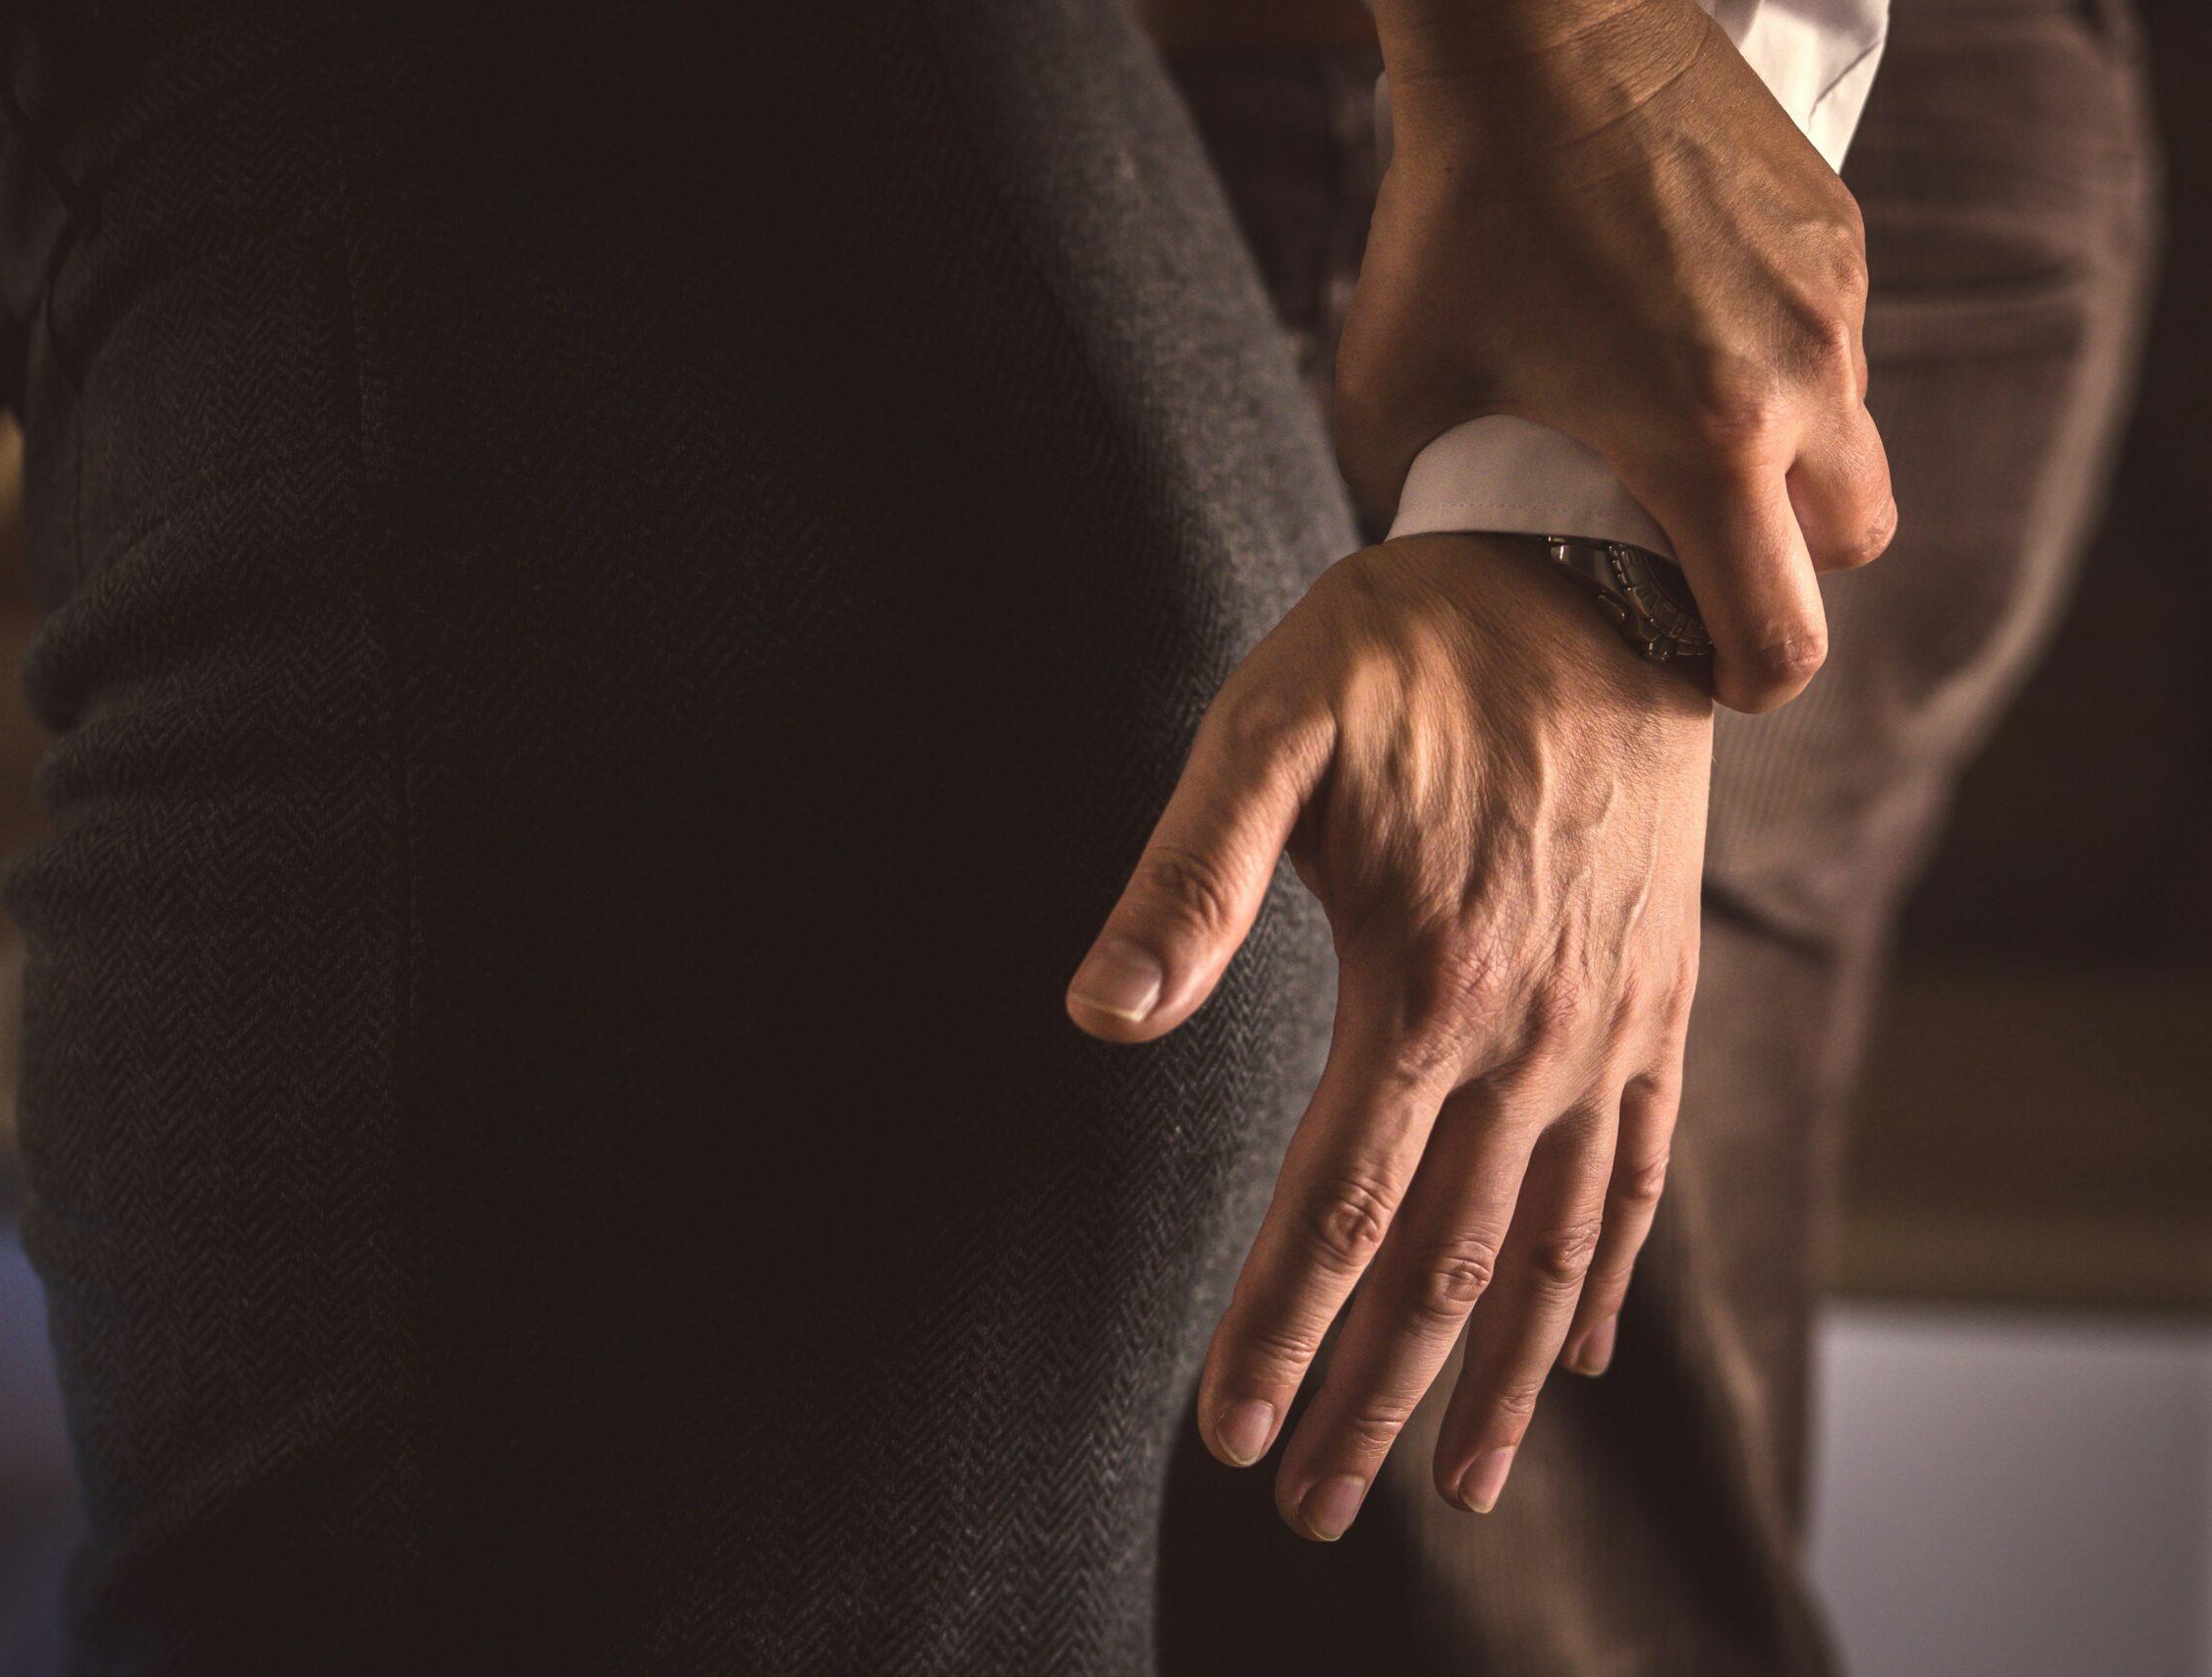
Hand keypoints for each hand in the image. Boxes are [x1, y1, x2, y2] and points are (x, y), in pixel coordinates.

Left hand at [1066, 533, 1710, 1535]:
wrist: (1598, 577)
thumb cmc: (1407, 650)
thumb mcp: (1269, 733)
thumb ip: (1185, 880)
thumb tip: (1095, 1018)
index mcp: (1432, 989)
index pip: (1338, 1211)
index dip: (1278, 1334)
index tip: (1227, 1434)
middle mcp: (1538, 1038)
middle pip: (1442, 1266)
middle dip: (1370, 1402)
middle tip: (1303, 1507)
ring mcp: (1615, 1031)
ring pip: (1551, 1250)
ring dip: (1493, 1379)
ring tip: (1454, 1489)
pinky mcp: (1661, 1003)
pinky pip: (1644, 1173)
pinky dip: (1606, 1275)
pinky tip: (1581, 1352)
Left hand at [1338, 0, 1894, 712]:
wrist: (1535, 37)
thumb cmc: (1451, 215)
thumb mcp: (1390, 388)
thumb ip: (1407, 498)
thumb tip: (1407, 558)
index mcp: (1704, 438)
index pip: (1783, 629)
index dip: (1749, 679)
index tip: (1701, 671)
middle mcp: (1798, 375)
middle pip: (1854, 545)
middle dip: (1789, 572)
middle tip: (1697, 558)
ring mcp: (1832, 298)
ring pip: (1855, 439)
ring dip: (1792, 469)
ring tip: (1687, 445)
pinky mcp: (1837, 231)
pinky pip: (1838, 345)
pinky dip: (1788, 374)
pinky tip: (1694, 343)